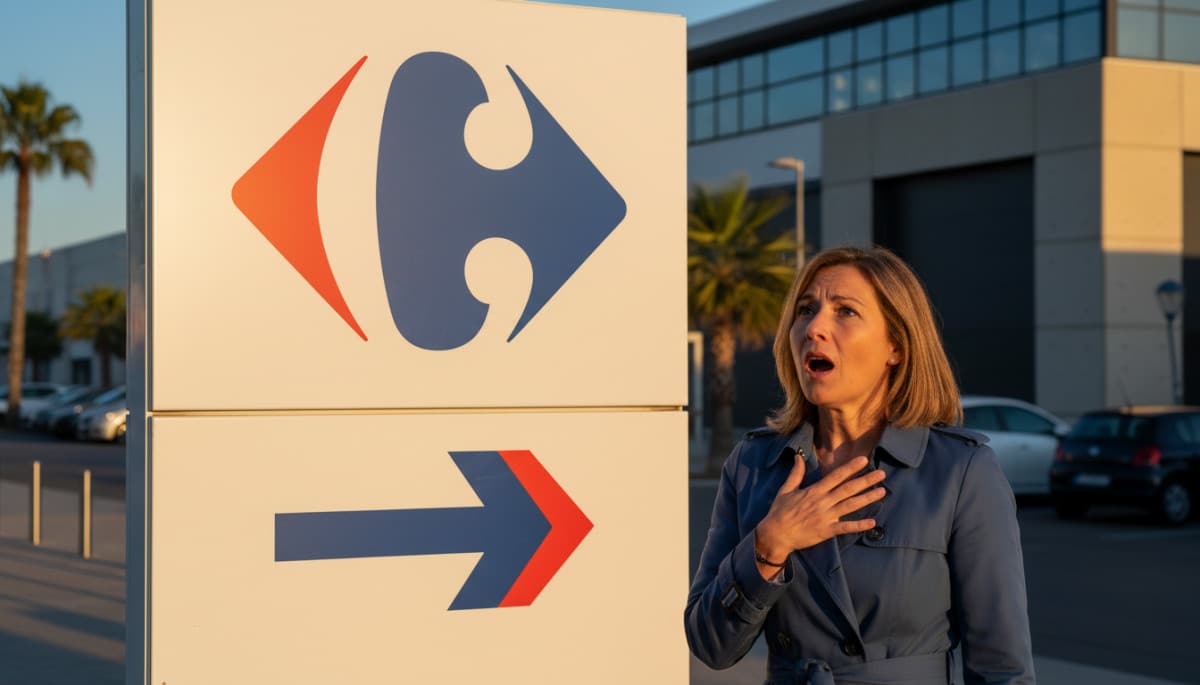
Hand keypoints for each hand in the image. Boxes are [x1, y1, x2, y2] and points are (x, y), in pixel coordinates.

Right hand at [754, 455, 885, 571]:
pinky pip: (845, 527)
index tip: (864, 460)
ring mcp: (826, 517)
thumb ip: (795, 473)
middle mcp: (823, 502)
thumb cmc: (779, 512)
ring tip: (882, 491)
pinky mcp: (827, 531)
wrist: (776, 534)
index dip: (850, 468)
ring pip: (850, 505)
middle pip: (848, 489)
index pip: (836, 476)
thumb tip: (798, 456)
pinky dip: (859, 525)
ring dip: (867, 498)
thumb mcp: (785, 489)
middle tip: (881, 474)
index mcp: (814, 491)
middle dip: (866, 480)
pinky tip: (872, 522)